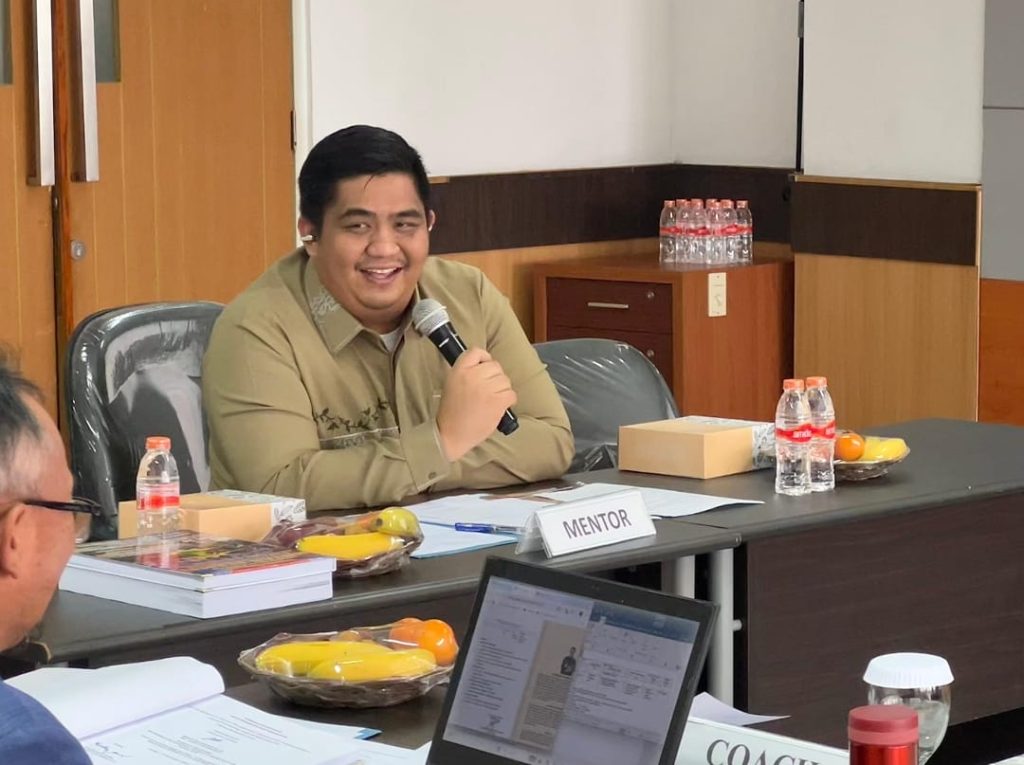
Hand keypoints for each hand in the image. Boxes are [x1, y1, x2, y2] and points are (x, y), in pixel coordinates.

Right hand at [436, 347, 517, 461]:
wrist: (451, 434)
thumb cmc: (452, 411)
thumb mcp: (452, 383)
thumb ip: (467, 371)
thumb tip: (486, 364)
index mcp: (459, 370)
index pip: (477, 351)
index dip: (484, 359)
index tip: (484, 368)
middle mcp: (473, 376)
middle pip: (495, 366)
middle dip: (495, 377)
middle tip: (488, 390)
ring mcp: (486, 388)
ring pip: (505, 380)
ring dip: (502, 390)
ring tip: (492, 400)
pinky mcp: (497, 402)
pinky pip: (511, 394)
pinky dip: (508, 401)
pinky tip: (498, 407)